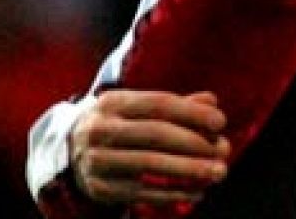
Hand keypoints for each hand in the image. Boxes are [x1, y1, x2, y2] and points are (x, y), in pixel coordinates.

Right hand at [70, 89, 231, 205]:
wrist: (70, 153)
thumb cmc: (120, 126)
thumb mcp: (139, 109)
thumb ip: (177, 105)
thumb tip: (212, 101)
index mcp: (113, 103)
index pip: (158, 104)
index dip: (192, 112)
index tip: (221, 122)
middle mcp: (100, 129)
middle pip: (155, 133)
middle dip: (195, 142)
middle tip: (225, 150)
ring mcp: (97, 160)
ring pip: (150, 164)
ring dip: (189, 169)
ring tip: (219, 171)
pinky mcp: (101, 188)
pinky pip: (143, 192)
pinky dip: (174, 193)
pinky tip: (197, 191)